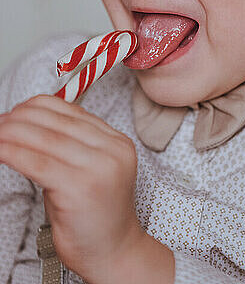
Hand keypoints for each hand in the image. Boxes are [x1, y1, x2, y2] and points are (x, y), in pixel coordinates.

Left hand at [0, 94, 143, 281]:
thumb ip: (71, 146)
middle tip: (0, 122)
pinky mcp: (80, 187)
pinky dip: (13, 153)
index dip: (39, 107)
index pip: (73, 112)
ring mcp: (98, 168)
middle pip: (58, 123)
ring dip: (13, 133)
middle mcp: (112, 151)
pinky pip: (38, 162)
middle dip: (22, 118)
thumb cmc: (95, 215)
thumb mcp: (88, 171)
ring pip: (45, 139)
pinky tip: (0, 150)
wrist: (113, 253)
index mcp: (117, 142)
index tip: (18, 111)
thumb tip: (30, 124)